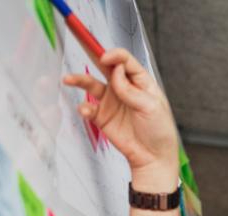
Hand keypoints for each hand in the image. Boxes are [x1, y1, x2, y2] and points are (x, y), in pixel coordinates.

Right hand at [62, 48, 178, 182]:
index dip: (115, 56)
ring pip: (92, 84)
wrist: (153, 157)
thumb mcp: (151, 107)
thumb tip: (116, 71)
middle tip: (79, 45)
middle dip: (92, 55)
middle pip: (106, 67)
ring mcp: (111, 101)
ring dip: (79, 80)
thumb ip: (131, 90)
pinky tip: (85, 110)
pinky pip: (89, 107)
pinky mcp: (102, 117)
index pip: (126, 62)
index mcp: (141, 83)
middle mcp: (124, 88)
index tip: (105, 57)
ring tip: (68, 79)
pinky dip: (84, 107)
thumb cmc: (159, 131)